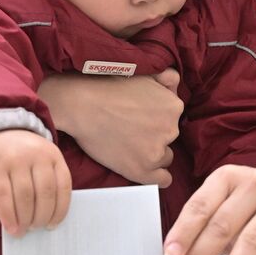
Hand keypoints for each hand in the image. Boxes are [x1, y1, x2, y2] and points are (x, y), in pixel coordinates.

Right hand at [0, 129, 71, 236]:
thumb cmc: (24, 157)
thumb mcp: (42, 161)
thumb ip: (47, 182)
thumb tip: (47, 220)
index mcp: (53, 155)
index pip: (63, 186)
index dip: (60, 210)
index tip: (53, 225)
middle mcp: (36, 154)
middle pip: (45, 193)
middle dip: (41, 216)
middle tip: (36, 228)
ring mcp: (15, 159)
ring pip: (24, 197)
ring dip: (25, 219)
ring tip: (23, 230)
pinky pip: (3, 197)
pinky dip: (8, 216)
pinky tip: (10, 227)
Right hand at [37, 69, 181, 185]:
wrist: (81, 104)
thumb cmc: (108, 86)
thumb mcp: (145, 74)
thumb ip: (167, 77)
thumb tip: (174, 81)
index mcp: (174, 107)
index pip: (172, 118)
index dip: (155, 119)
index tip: (139, 117)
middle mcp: (171, 129)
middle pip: (168, 138)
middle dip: (153, 135)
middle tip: (129, 129)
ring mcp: (157, 151)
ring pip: (164, 157)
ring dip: (151, 153)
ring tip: (128, 144)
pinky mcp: (142, 170)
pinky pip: (162, 180)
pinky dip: (156, 176)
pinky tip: (143, 167)